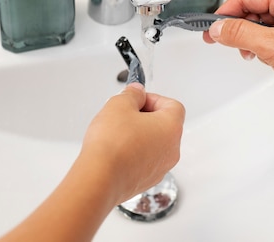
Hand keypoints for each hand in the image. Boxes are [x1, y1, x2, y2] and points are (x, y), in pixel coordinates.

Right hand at [78, 83, 185, 203]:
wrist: (100, 179)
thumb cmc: (112, 145)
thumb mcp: (119, 105)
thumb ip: (132, 94)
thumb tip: (137, 93)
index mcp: (172, 128)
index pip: (173, 105)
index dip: (153, 98)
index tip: (137, 99)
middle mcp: (171, 150)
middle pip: (164, 125)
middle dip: (145, 117)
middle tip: (125, 114)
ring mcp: (161, 168)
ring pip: (154, 144)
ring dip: (139, 136)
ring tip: (117, 134)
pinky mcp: (146, 181)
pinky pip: (145, 161)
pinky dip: (134, 153)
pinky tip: (115, 151)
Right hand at [203, 0, 273, 103]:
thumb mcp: (273, 46)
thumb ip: (241, 35)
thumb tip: (220, 28)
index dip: (225, 14)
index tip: (211, 30)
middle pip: (255, 8)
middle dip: (239, 28)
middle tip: (224, 43)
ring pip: (266, 23)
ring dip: (254, 39)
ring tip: (253, 55)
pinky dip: (268, 46)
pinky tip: (269, 60)